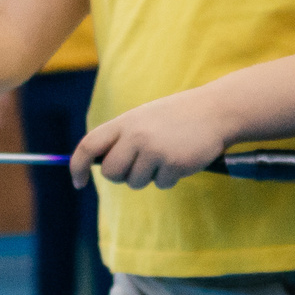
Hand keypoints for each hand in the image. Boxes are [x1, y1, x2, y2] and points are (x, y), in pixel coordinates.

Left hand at [71, 92, 231, 190]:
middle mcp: (136, 135)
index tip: (78, 182)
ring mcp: (155, 150)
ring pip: (136, 182)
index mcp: (125, 121)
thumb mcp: (145, 118)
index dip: (77, 166)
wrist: (216, 110)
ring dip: (149, 176)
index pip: (88, 145)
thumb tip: (101, 166)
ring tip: (166, 156)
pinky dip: (171, 177)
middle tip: (138, 168)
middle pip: (111, 172)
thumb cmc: (177, 117)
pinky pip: (162, 184)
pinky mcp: (174, 164)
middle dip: (122, 176)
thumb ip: (123, 137)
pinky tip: (182, 158)